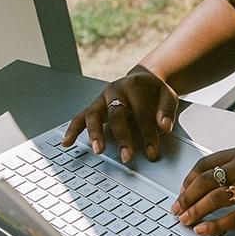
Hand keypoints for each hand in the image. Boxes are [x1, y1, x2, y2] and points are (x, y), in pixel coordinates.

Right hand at [62, 65, 178, 161]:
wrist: (143, 79)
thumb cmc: (154, 91)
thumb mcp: (167, 96)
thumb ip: (166, 111)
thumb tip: (165, 127)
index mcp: (134, 86)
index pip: (141, 113)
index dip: (148, 134)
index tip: (152, 152)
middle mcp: (115, 90)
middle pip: (116, 114)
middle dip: (122, 137)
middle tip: (126, 156)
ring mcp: (102, 98)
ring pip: (94, 115)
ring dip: (95, 134)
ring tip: (98, 150)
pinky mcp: (94, 106)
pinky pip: (79, 117)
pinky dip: (72, 130)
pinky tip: (67, 143)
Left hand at [172, 145, 234, 235]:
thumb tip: (217, 180)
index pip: (205, 165)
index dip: (189, 180)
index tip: (182, 191)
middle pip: (204, 183)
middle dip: (185, 198)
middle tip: (177, 209)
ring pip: (214, 200)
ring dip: (195, 212)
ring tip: (185, 221)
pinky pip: (232, 218)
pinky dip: (215, 226)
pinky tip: (204, 230)